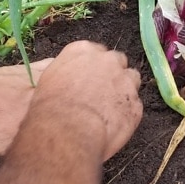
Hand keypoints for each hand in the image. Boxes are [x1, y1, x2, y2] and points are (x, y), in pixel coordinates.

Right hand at [34, 41, 141, 160]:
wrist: (67, 132)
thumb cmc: (50, 108)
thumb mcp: (49, 80)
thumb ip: (66, 72)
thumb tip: (69, 79)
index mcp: (83, 50)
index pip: (95, 51)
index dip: (93, 66)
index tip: (89, 77)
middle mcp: (107, 61)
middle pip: (116, 61)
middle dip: (112, 74)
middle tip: (101, 92)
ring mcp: (125, 81)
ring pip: (131, 80)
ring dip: (123, 91)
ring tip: (109, 109)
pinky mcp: (135, 105)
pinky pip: (134, 106)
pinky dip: (127, 113)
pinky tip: (113, 124)